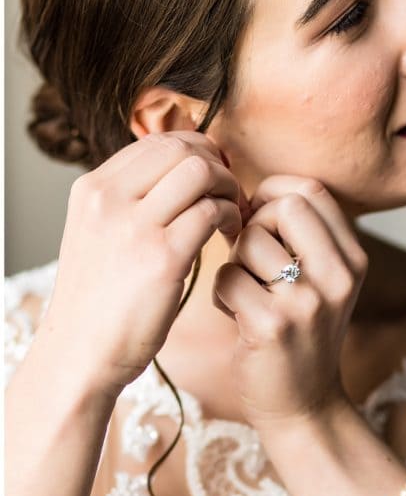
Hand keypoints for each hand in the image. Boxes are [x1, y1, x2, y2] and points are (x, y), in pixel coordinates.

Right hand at [44, 132, 242, 396]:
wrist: (81, 353)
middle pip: (183, 148)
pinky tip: (231, 238)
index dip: (199, 152)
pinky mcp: (162, 257)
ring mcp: (135, 226)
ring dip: (230, 190)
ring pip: (202, 172)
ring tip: (234, 218)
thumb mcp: (100, 235)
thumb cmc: (100, 301)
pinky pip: (213, 212)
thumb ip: (131, 202)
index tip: (215, 177)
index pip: (158, 141)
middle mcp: (108, 199)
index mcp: (92, 189)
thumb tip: (177, 174)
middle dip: (219, 166)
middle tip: (232, 195)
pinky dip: (232, 218)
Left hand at [212, 175, 366, 428]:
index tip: (259, 217)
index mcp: (353, 259)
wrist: (304, 404)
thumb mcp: (323, 281)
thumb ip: (302, 236)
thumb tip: (246, 189)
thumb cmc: (301, 334)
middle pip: (284, 204)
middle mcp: (338, 277)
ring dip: (235, 261)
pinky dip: (220, 293)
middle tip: (250, 255)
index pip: (313, 190)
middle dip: (254, 221)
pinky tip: (236, 314)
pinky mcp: (272, 326)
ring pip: (250, 239)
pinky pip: (227, 277)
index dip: (273, 192)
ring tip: (246, 290)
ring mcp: (308, 302)